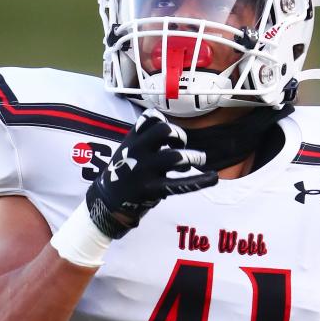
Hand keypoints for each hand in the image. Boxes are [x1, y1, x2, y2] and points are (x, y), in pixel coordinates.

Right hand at [86, 109, 216, 238]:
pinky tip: (214, 177)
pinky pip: (180, 184)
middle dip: (179, 136)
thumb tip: (172, 132)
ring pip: (176, 156)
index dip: (163, 121)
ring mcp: (145, 171)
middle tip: (180, 146)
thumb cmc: (121, 175)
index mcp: (132, 140)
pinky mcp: (153, 190)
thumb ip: (144, 139)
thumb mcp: (125, 151)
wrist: (106, 202)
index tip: (166, 134)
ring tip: (198, 160)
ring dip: (192, 157)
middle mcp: (138, 152)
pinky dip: (201, 180)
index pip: (151, 118)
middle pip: (165, 130)